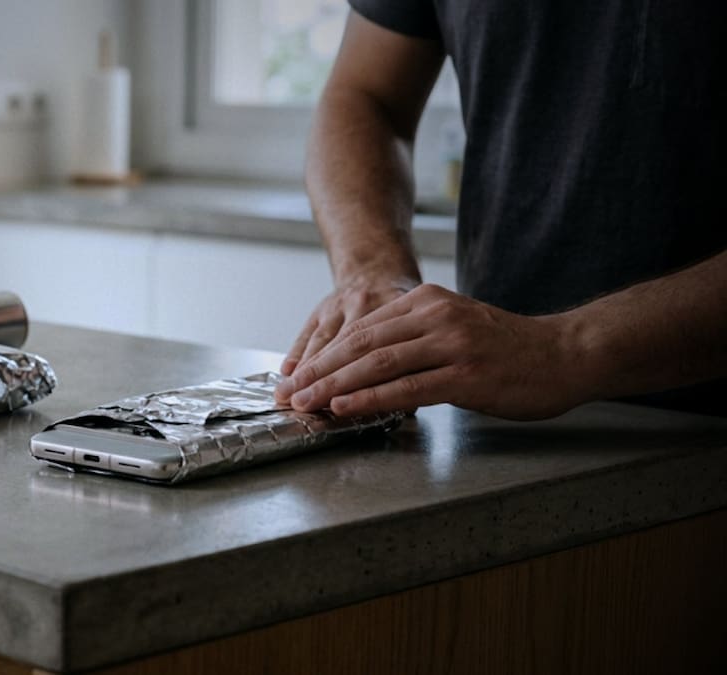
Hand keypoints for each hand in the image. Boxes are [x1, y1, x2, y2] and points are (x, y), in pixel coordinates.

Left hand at [274, 284, 589, 420]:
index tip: (295, 375)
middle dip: (318, 370)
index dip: (323, 354)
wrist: (569, 354)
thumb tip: (364, 366)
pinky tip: (344, 408)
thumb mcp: (455, 329)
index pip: (362, 329)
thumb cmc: (510, 350)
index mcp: (427, 301)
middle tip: (288, 392)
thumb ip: (414, 339)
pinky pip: (407, 387)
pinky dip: (369, 398)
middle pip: (361, 344)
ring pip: (377, 364)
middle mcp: (435, 316)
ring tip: (305, 402)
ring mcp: (451, 344)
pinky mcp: (466, 374)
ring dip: (334, 385)